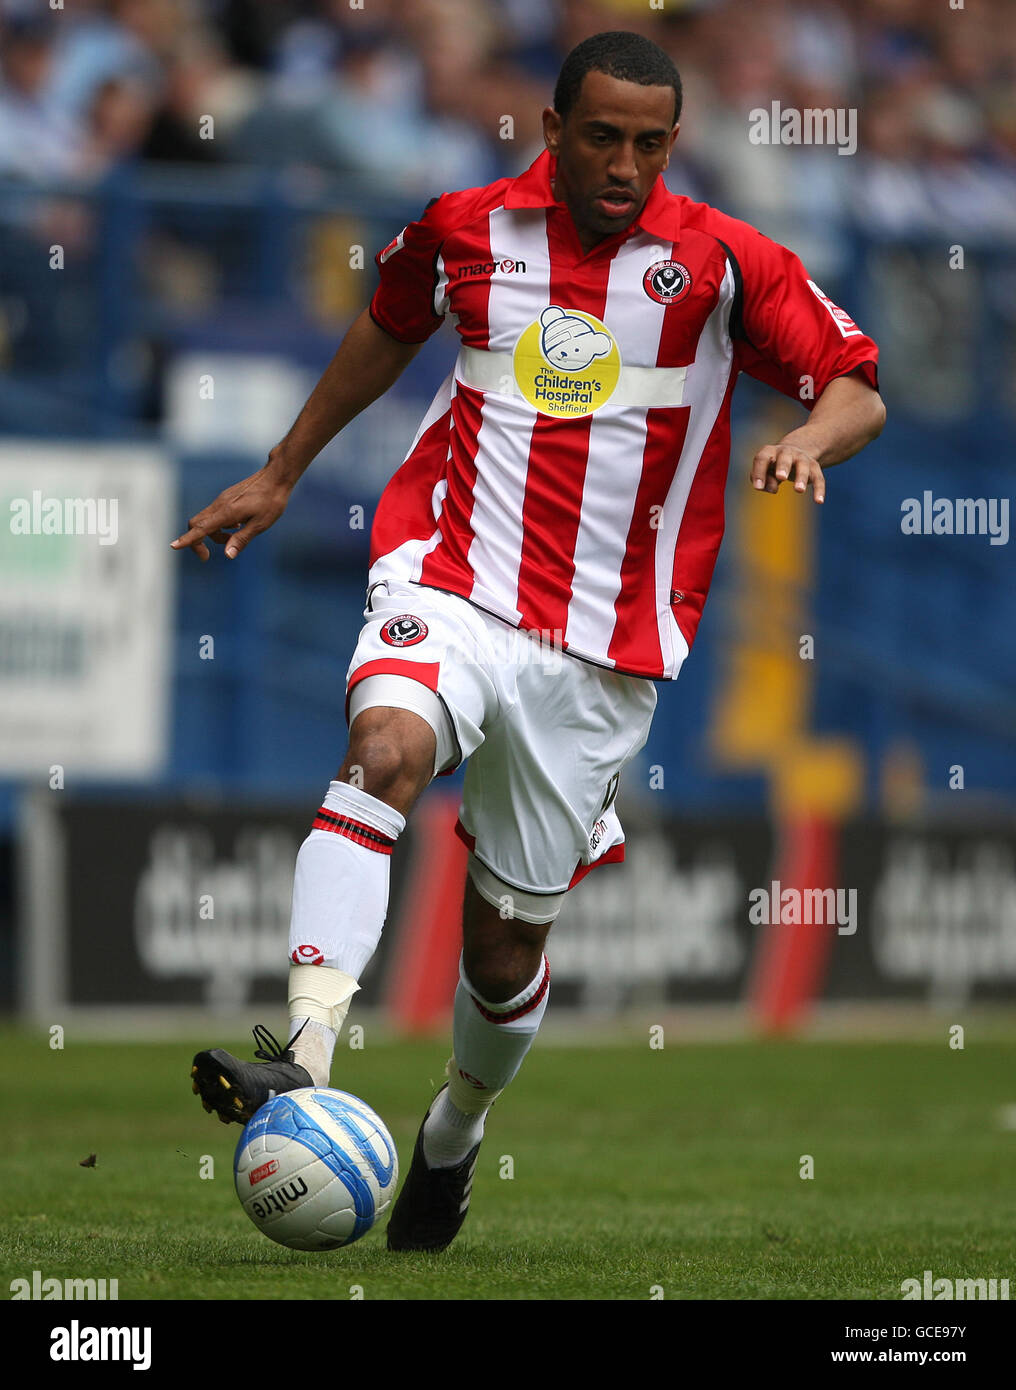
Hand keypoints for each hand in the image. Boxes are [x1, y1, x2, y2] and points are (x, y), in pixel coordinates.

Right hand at [171, 464, 292, 560]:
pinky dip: (220, 525)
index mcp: (227, 512)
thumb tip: (227, 555)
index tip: (174, 546)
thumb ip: (242, 539)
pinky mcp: (227, 498)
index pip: (201, 528)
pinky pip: (215, 514)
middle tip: (207, 557)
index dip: (187, 539)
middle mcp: (220, 504)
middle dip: (197, 541)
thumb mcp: (260, 525)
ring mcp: (222, 499)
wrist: (276, 477)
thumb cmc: (271, 501)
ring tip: (236, 535)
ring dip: (213, 534)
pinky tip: (238, 525)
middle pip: (196, 523)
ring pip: (206, 520)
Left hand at [749, 444, 825, 502]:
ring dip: (801, 477)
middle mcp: (786, 452)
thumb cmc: (773, 466)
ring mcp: (802, 458)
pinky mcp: (814, 467)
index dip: (759, 472)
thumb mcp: (765, 472)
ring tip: (798, 490)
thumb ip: (764, 480)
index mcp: (770, 452)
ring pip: (803, 466)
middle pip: (785, 457)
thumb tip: (772, 488)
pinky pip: (818, 478)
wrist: (794, 453)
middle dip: (783, 466)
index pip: (762, 458)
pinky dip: (819, 489)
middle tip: (781, 477)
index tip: (758, 488)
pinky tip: (819, 501)